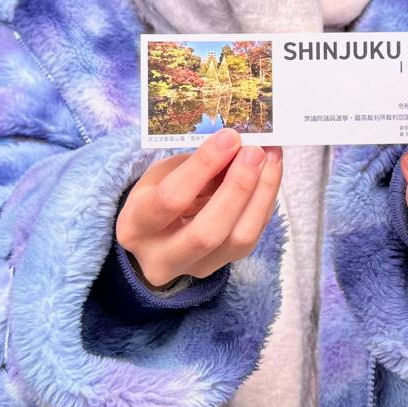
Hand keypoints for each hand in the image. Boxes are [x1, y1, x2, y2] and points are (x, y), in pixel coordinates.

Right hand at [117, 128, 283, 287]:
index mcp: (136, 226)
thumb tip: (236, 145)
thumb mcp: (161, 176)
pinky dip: (264, 203)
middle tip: (255, 151)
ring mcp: (195, 268)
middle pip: (208, 232)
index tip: (228, 138)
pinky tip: (270, 174)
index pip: (171, 199)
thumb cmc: (156, 197)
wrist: (154, 239)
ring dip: (261, 194)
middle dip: (238, 187)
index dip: (204, 166)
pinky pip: (251, 238)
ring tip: (270, 158)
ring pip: (238, 240)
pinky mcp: (221, 267)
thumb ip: (195, 165)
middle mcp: (162, 257)